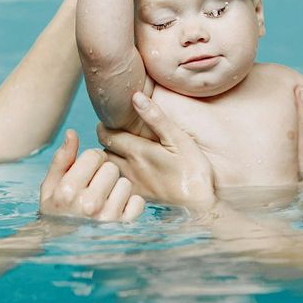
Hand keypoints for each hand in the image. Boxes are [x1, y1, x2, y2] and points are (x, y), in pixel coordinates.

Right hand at [39, 129, 145, 221]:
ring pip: (125, 183)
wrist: (64, 249)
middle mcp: (89, 204)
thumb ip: (61, 160)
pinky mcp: (123, 227)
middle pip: (111, 167)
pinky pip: (138, 202)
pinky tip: (117, 208)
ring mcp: (108, 217)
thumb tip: (73, 133)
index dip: (91, 160)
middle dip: (104, 172)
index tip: (87, 170)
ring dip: (117, 188)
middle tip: (96, 185)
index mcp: (68, 191)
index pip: (94, 156)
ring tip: (106, 198)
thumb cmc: (57, 213)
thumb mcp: (49, 188)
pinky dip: (130, 204)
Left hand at [97, 91, 215, 207]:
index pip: (106, 134)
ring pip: (107, 170)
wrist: (200, 206)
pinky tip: (127, 174)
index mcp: (136, 151)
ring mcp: (131, 185)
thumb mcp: (178, 139)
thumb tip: (135, 97)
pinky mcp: (137, 198)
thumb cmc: (193, 170)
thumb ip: (156, 118)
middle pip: (102, 153)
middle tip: (111, 135)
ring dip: (107, 161)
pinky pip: (116, 186)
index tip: (109, 121)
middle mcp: (128, 169)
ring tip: (117, 153)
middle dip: (103, 143)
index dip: (104, 126)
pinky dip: (114, 178)